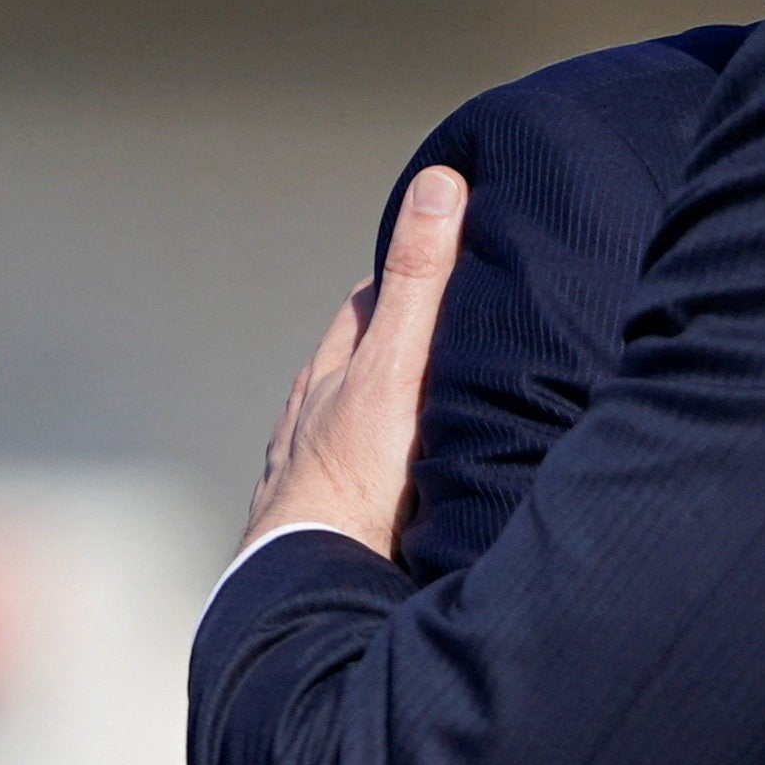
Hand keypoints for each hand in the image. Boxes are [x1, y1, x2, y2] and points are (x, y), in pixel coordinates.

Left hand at [245, 167, 466, 557]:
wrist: (320, 581)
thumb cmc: (361, 473)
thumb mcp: (400, 362)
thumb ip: (421, 281)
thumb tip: (439, 183)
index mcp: (333, 369)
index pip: (370, 300)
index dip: (407, 276)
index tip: (452, 257)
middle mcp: (312, 415)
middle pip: (356, 362)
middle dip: (395, 345)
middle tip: (453, 331)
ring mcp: (310, 472)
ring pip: (347, 425)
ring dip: (383, 416)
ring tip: (431, 415)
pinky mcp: (320, 526)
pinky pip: (352, 483)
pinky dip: (377, 473)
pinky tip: (398, 491)